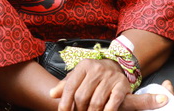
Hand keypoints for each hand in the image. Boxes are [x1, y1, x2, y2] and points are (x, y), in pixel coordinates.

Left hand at [49, 59, 168, 110]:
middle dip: (78, 110)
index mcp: (83, 66)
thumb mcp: (78, 76)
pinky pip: (112, 103)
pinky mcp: (121, 85)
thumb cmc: (92, 75)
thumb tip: (52, 94)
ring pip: (96, 102)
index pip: (70, 86)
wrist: (116, 66)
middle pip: (82, 96)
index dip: (65, 103)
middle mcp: (97, 69)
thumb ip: (65, 85)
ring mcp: (110, 77)